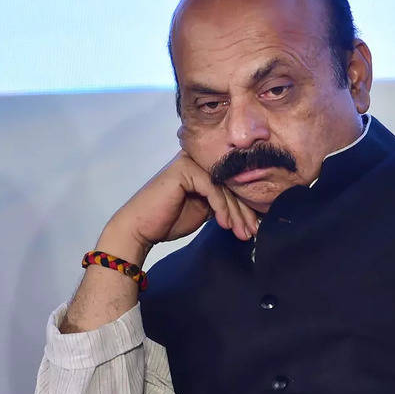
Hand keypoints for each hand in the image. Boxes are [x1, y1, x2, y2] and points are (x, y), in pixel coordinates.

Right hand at [107, 150, 258, 251]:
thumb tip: (250, 210)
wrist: (140, 228)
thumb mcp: (204, 210)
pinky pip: (212, 188)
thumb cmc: (168, 220)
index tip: (254, 228)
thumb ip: (221, 202)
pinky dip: (221, 207)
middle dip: (243, 212)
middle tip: (251, 232)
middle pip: (230, 185)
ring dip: (236, 213)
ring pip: (224, 187)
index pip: (231, 185)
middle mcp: (197, 160)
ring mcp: (190, 162)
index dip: (245, 207)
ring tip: (242, 233)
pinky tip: (225, 224)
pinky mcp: (184, 169)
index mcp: (202, 167)